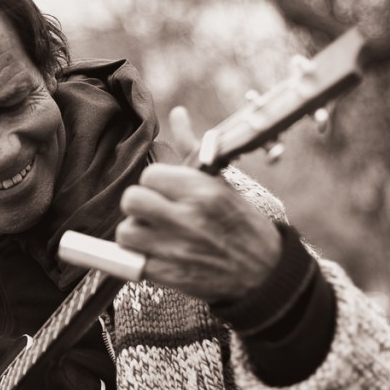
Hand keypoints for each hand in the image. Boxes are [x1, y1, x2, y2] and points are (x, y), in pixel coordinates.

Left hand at [115, 107, 280, 302]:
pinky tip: (155, 255)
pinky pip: (131, 262)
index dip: (154, 184)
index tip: (165, 193)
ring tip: (154, 235)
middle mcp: (189, 219)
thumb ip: (192, 149)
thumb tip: (177, 113)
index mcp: (202, 192)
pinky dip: (137, 258)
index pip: (150, 176)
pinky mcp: (169, 276)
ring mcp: (177, 249)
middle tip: (153, 212)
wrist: (264, 273)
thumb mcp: (221, 184)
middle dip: (139, 206)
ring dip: (136, 233)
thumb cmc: (240, 223)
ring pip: (126, 232)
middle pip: (132, 200)